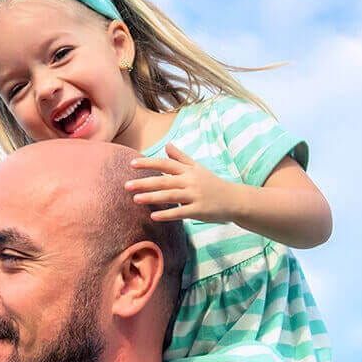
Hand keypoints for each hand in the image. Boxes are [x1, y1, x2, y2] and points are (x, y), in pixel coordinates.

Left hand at [128, 143, 249, 223]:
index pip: (165, 164)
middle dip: (144, 183)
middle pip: (164, 181)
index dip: (148, 163)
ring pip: (170, 196)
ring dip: (152, 198)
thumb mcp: (197, 168)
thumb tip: (167, 145)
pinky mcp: (199, 210)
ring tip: (135, 199)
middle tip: (126, 185)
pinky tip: (154, 216)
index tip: (132, 163)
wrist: (235, 199)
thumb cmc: (212, 183)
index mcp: (188, 170)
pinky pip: (181, 212)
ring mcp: (195, 196)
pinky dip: (167, 214)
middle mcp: (191, 181)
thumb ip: (181, 158)